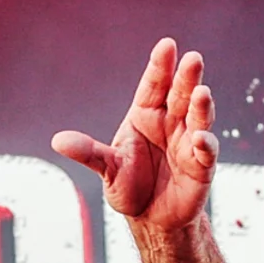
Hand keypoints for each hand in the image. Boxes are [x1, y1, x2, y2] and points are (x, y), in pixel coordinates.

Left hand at [52, 37, 217, 229]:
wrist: (150, 217)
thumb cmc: (129, 185)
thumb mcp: (106, 168)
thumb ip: (88, 152)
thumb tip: (57, 141)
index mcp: (145, 115)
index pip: (154, 86)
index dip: (160, 66)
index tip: (167, 45)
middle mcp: (170, 123)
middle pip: (180, 95)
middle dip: (186, 78)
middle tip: (192, 59)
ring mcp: (188, 142)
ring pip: (198, 118)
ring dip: (201, 106)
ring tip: (201, 92)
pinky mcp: (201, 166)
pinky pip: (206, 152)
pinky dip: (205, 144)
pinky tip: (200, 138)